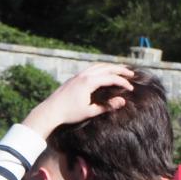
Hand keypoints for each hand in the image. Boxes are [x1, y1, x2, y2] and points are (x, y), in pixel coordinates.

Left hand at [22, 63, 136, 138]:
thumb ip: (107, 106)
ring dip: (110, 67)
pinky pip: (91, 68)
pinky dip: (101, 68)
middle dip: (120, 70)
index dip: (123, 82)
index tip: (130, 88)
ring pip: (98, 66)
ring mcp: (78, 75)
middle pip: (107, 67)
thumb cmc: (69, 114)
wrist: (50, 111)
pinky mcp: (74, 77)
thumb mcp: (89, 112)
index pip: (111, 78)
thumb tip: (123, 101)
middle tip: (131, 74)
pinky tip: (104, 72)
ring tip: (120, 70)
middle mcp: (84, 75)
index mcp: (89, 82)